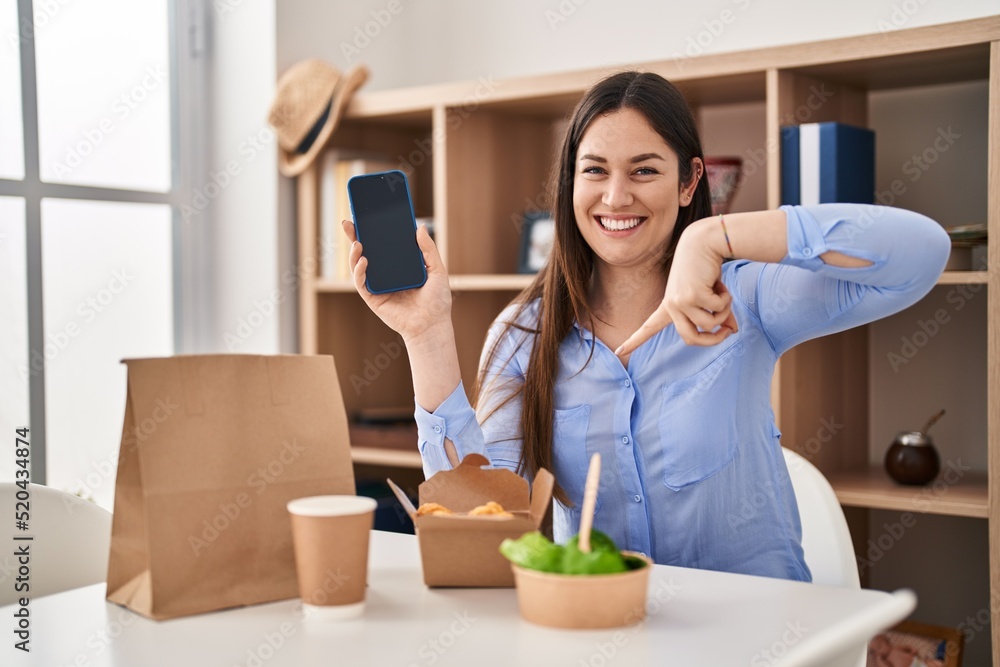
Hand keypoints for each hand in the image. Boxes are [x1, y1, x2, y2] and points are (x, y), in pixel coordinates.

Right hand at [342, 219, 452, 343]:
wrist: (432, 325)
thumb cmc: (437, 301)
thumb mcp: (436, 269)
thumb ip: (428, 249)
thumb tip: (419, 226)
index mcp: (400, 266)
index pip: (384, 245)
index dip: (374, 231)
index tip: (367, 215)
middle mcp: (386, 274)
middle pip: (367, 252)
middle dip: (355, 237)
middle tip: (348, 222)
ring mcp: (378, 286)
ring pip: (359, 266)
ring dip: (354, 253)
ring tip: (358, 241)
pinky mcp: (373, 298)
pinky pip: (361, 283)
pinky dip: (359, 271)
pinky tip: (364, 260)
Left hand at [615, 220, 737, 357]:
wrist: (702, 242)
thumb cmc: (705, 268)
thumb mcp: (709, 295)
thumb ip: (718, 314)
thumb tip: (732, 332)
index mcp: (669, 306)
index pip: (648, 327)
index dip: (634, 341)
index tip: (618, 351)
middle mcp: (671, 305)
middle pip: (691, 339)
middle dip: (713, 340)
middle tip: (728, 332)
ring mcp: (680, 301)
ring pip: (709, 324)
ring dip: (724, 312)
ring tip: (723, 295)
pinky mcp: (692, 295)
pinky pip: (717, 310)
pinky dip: (726, 300)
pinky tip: (720, 285)